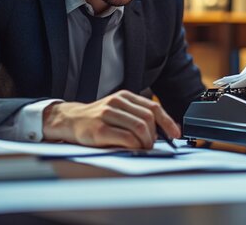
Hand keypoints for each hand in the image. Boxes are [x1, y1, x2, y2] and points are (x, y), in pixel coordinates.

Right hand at [42, 90, 180, 148]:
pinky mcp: (99, 129)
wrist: (69, 120)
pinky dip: (134, 146)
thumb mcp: (119, 110)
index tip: (176, 134)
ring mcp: (107, 114)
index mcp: (125, 97)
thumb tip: (162, 131)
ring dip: (145, 142)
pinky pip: (126, 138)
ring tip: (142, 148)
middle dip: (154, 136)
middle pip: (148, 119)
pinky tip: (132, 149)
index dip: (168, 122)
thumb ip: (137, 115)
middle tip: (151, 145)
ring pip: (139, 128)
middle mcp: (117, 102)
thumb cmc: (98, 118)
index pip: (153, 108)